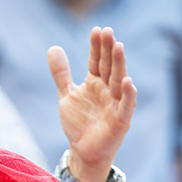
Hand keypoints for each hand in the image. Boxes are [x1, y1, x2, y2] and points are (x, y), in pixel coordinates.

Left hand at [49, 26, 136, 181]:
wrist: (83, 151)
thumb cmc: (79, 122)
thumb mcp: (66, 95)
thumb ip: (61, 73)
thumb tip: (53, 47)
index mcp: (96, 82)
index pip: (97, 61)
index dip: (96, 47)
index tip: (96, 30)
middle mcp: (108, 90)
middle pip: (109, 67)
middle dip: (108, 50)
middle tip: (107, 32)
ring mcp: (115, 104)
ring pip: (119, 81)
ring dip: (119, 65)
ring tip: (118, 47)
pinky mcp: (121, 120)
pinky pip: (126, 105)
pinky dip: (128, 94)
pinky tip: (128, 81)